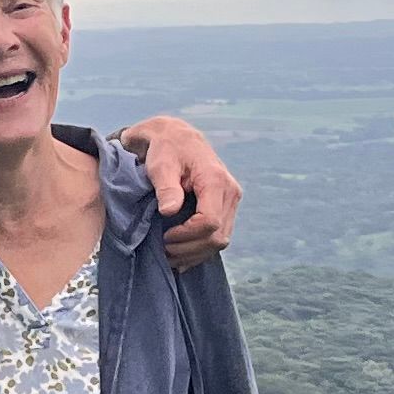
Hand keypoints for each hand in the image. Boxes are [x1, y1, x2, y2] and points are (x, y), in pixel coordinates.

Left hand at [115, 114, 241, 267]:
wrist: (178, 138)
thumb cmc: (167, 150)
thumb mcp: (161, 165)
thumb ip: (166, 188)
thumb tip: (169, 211)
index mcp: (216, 180)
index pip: (210, 222)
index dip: (187, 236)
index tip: (165, 236)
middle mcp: (230, 192)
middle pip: (218, 236)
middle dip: (190, 249)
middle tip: (164, 250)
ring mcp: (231, 201)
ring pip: (221, 241)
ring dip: (195, 253)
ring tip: (170, 254)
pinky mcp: (227, 207)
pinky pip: (219, 236)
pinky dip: (201, 249)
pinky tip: (182, 253)